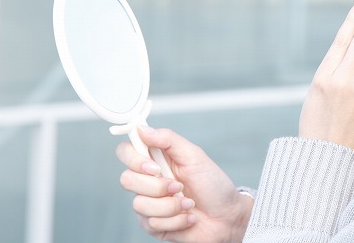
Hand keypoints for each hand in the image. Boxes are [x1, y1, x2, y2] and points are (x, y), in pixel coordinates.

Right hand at [117, 127, 252, 242]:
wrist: (227, 217)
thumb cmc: (213, 184)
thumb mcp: (194, 156)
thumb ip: (168, 139)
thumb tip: (142, 128)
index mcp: (156, 159)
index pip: (126, 152)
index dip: (133, 159)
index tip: (153, 167)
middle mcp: (148, 180)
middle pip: (126, 180)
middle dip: (157, 187)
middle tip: (179, 186)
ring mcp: (149, 203)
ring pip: (139, 204)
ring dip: (170, 206)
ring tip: (188, 203)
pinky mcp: (153, 224)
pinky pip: (151, 223)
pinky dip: (175, 220)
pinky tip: (188, 217)